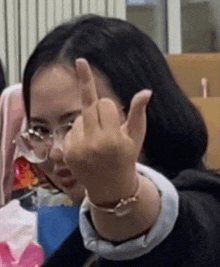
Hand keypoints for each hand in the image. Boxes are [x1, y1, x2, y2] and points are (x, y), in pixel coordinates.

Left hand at [63, 58, 151, 203]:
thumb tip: (146, 91)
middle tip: (102, 113)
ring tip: (98, 138)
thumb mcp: (136, 136)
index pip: (104, 103)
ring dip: (88, 122)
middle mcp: (93, 144)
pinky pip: (71, 130)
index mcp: (113, 139)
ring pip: (79, 117)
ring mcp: (77, 149)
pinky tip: (88, 146)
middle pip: (89, 105)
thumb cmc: (126, 157)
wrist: (111, 187)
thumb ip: (138, 113)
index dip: (110, 107)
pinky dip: (79, 133)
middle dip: (97, 108)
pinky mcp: (67, 153)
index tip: (112, 109)